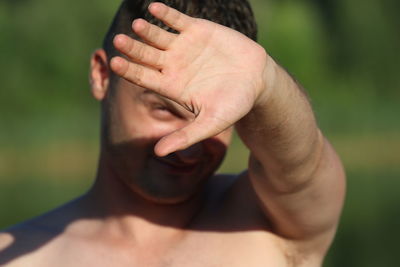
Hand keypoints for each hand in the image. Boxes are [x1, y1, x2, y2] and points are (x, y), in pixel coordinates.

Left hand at [110, 2, 266, 156]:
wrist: (256, 81)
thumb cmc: (233, 104)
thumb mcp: (211, 123)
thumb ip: (186, 136)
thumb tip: (158, 153)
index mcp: (171, 85)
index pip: (143, 77)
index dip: (130, 70)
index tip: (116, 63)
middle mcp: (172, 64)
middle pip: (146, 55)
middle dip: (133, 48)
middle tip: (119, 42)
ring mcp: (183, 46)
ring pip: (158, 36)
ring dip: (146, 30)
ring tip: (137, 25)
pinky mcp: (197, 30)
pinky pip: (177, 20)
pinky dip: (166, 14)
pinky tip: (154, 8)